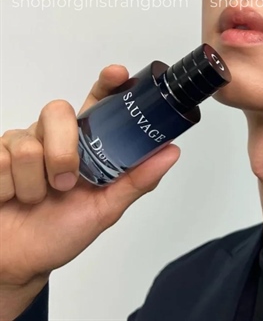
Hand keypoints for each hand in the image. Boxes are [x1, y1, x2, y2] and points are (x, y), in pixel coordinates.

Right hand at [0, 65, 180, 288]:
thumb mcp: (104, 209)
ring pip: (27, 144)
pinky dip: (9, 190)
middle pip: (57, 111)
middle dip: (62, 151)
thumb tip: (171, 152)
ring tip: (36, 198)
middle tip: (64, 183)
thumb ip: (137, 180)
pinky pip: (1, 162)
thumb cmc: (59, 233)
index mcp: (85, 142)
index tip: (118, 74)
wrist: (16, 262)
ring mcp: (20, 145)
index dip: (108, 83)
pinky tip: (10, 199)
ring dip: (34, 183)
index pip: (98, 100)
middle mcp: (53, 136)